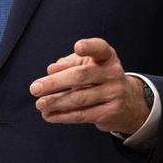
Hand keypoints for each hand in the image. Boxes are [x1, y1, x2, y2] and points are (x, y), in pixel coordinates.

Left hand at [30, 38, 149, 135]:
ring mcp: (114, 94)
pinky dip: (62, 115)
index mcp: (107, 57)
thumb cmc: (99, 79)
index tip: (77, 47)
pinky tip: (48, 114)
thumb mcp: (88, 66)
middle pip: (81, 76)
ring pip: (79, 98)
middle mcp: (113, 73)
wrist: (128, 103)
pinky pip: (82, 115)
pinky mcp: (110, 112)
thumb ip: (69, 64)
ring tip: (39, 104)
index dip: (89, 47)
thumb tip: (51, 69)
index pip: (100, 48)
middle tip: (35, 88)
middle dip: (55, 83)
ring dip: (56, 102)